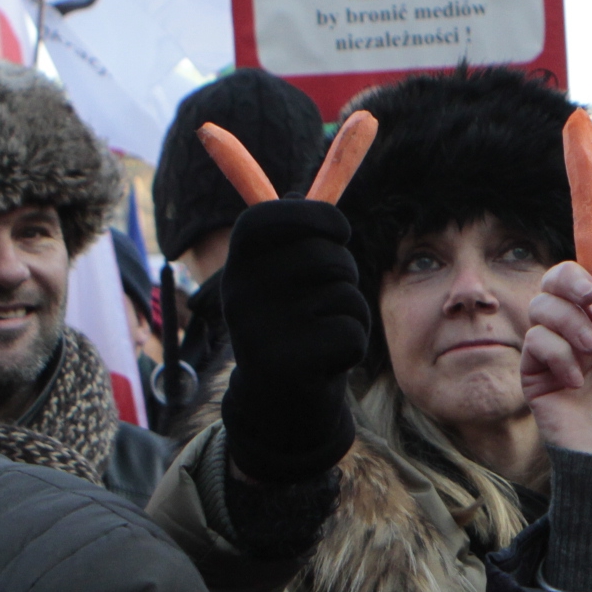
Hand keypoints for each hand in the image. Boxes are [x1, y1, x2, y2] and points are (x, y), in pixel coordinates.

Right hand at [219, 200, 369, 485]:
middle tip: (330, 289)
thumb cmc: (287, 322)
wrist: (278, 400)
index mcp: (236, 267)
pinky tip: (331, 356)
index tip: (338, 230)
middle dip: (343, 269)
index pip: (269, 217)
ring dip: (350, 307)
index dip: (313, 215)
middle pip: (325, 255)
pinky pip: (354, 329)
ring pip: (345, 293)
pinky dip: (355, 340)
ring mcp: (264, 332)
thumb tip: (299, 191)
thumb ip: (289, 234)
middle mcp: (241, 296)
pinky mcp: (293, 364)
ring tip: (323, 327)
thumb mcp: (274, 277)